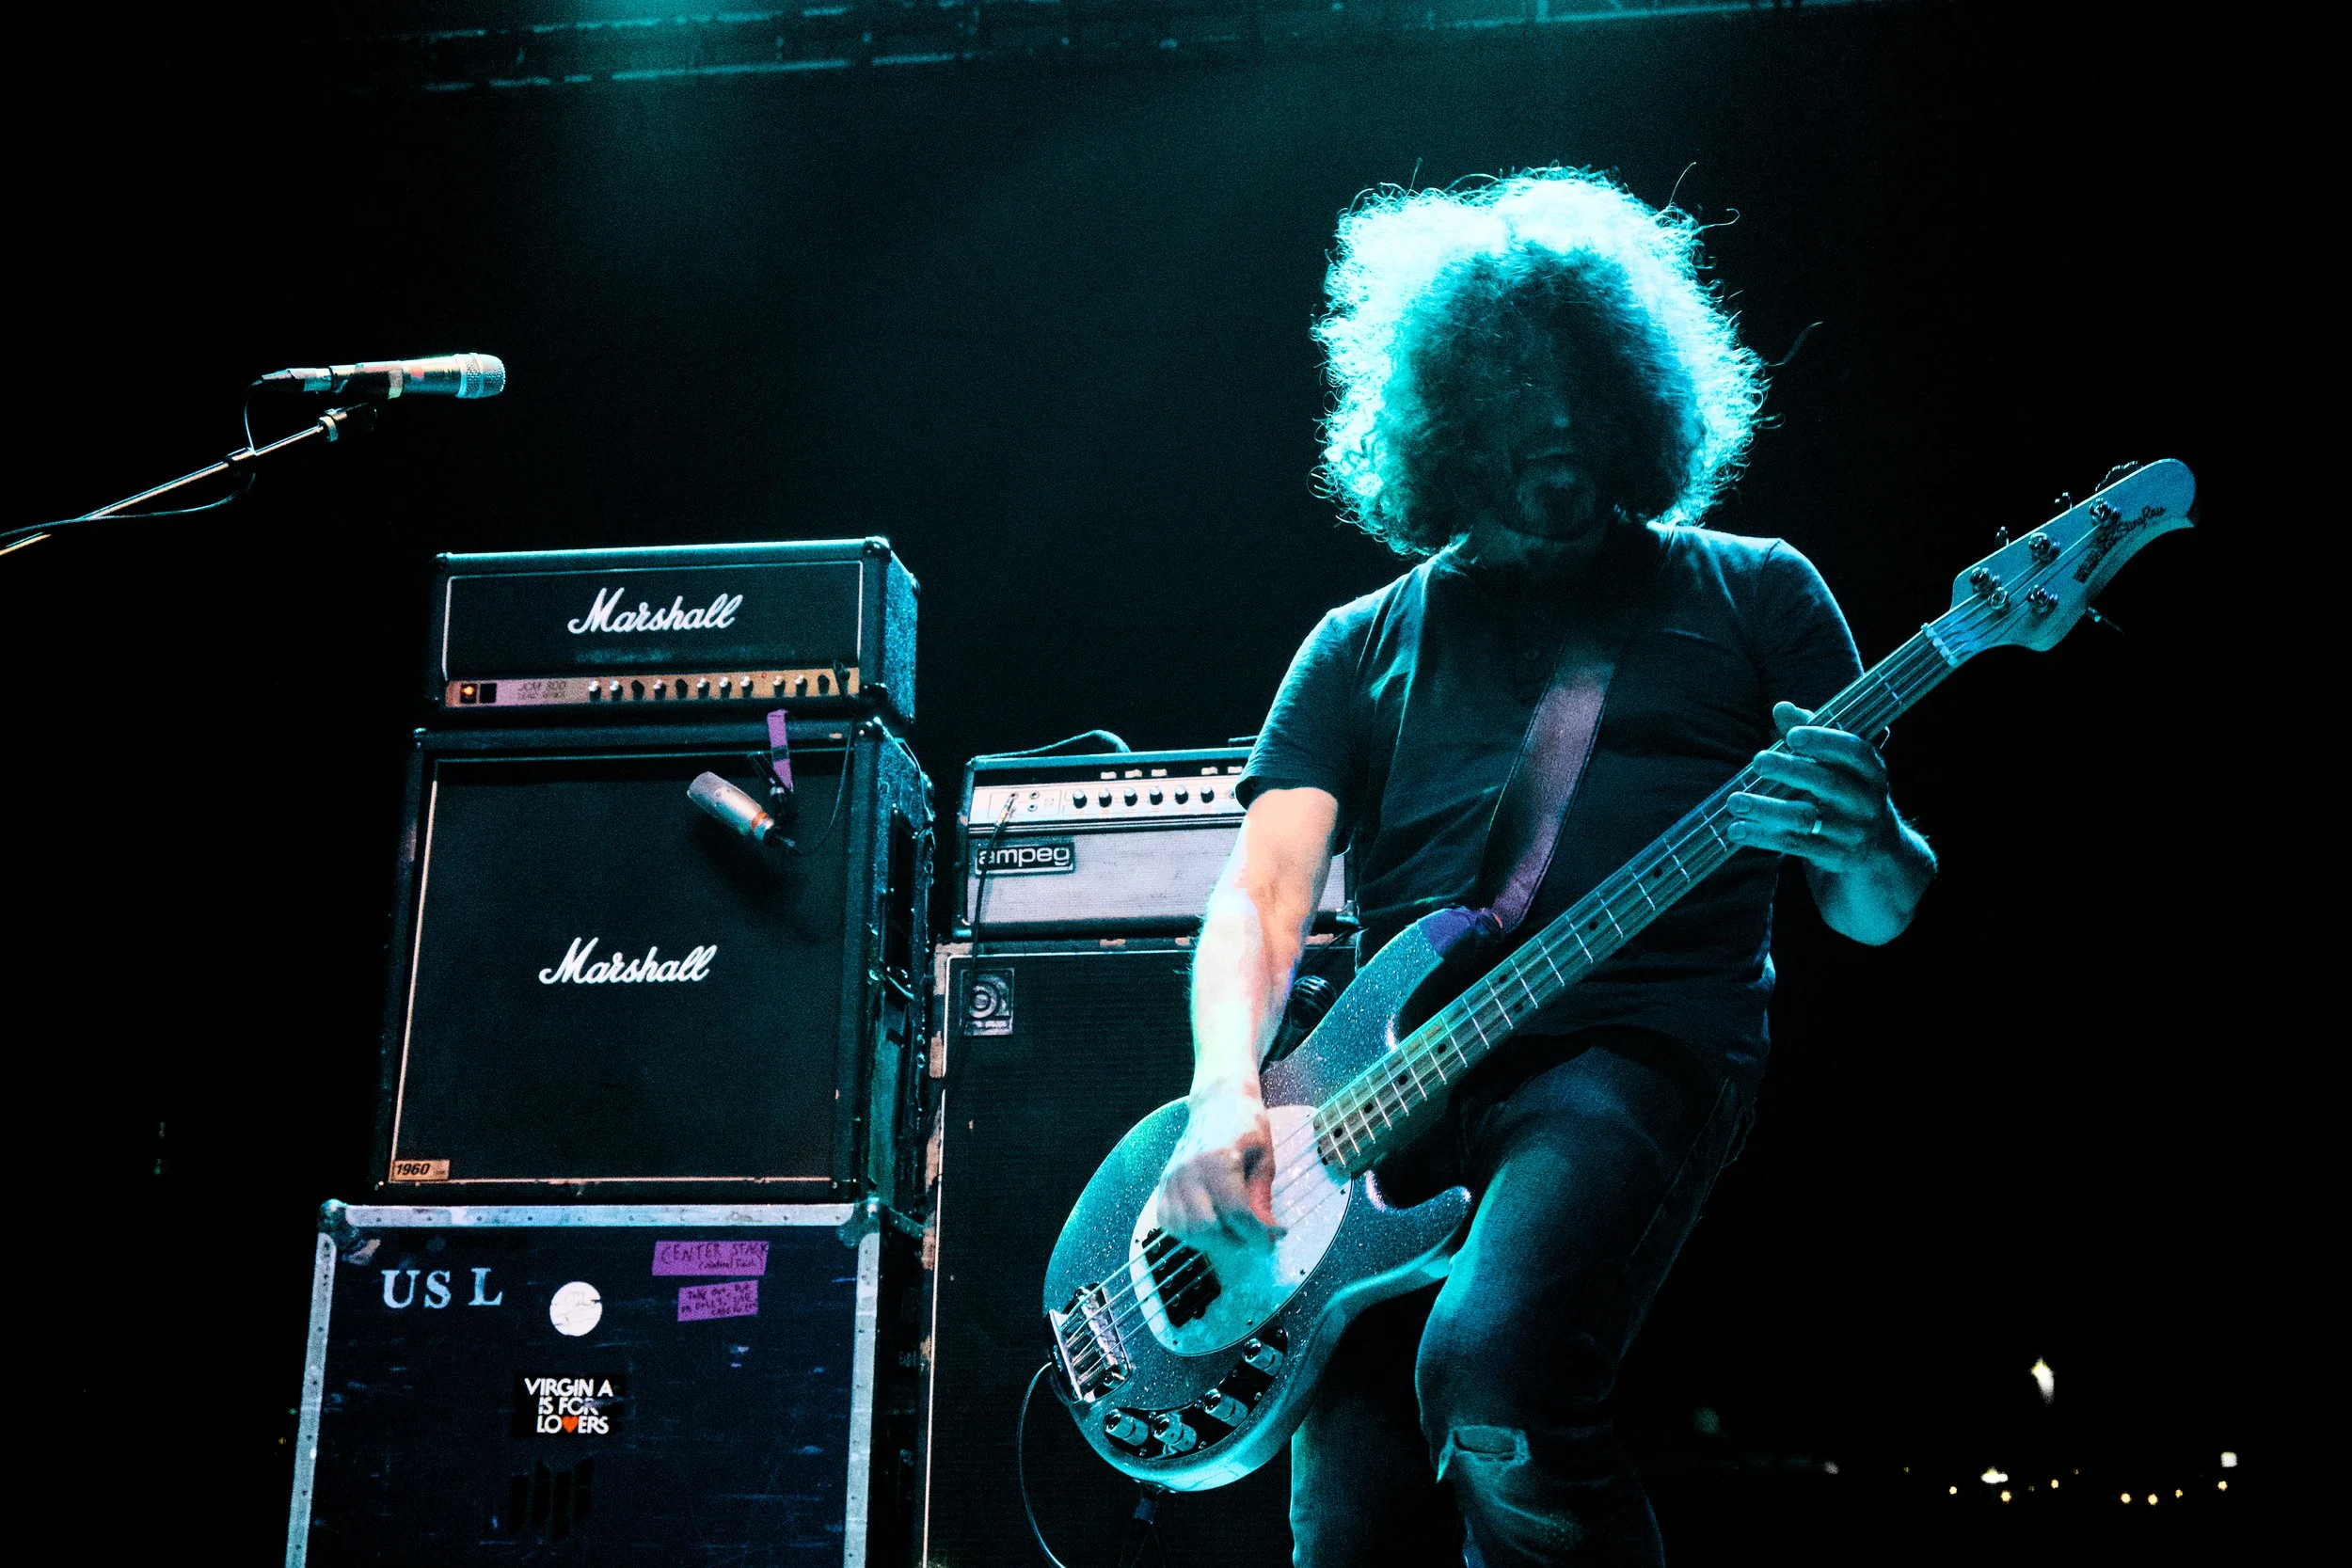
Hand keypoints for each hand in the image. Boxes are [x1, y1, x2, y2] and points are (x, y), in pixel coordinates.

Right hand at [1153, 1085, 1283, 1251]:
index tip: (1272, 1241)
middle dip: (1234, 1242)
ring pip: (1186, 1230)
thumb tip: (1269, 1234)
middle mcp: (1190, 1170)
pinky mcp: (1163, 1183)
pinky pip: (1168, 1222)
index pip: (1236, 1213)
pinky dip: (1188, 1233)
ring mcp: (1172, 1177)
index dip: (1257, 1235)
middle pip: (1206, 1228)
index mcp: (1220, 1159)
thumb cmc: (1246, 1126)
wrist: (1217, 1101)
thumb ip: (1262, 1199)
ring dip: (1213, 1242)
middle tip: (1252, 1238)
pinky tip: (1208, 1226)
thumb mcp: (1264, 1159)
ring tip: (1233, 1233)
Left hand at [1727, 702, 1900, 871]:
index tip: (1792, 736)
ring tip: (1734, 801)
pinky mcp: (1833, 856)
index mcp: (1871, 771)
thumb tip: (1782, 708)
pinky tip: (1736, 829)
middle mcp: (1866, 801)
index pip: (1853, 751)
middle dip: (1790, 771)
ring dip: (1767, 809)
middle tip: (1757, 761)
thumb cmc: (1847, 791)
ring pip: (1806, 818)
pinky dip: (1763, 836)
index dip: (1824, 741)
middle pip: (1828, 784)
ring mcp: (1851, 831)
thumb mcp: (1838, 764)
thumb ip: (1811, 734)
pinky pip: (1794, 844)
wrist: (1876, 850)